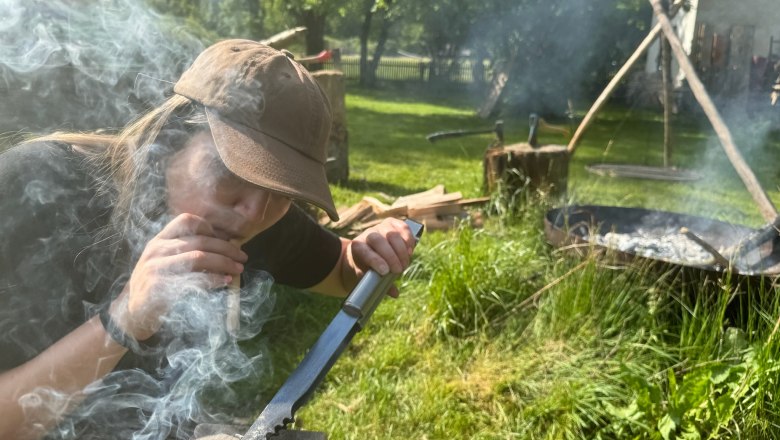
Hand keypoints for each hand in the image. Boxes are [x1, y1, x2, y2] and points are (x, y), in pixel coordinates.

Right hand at [110, 213, 247, 340]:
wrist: (131, 313)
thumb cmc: (155, 285)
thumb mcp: (164, 262)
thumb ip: (185, 251)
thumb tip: (223, 247)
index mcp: (159, 240)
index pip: (186, 220)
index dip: (209, 227)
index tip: (225, 240)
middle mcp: (157, 250)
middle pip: (199, 241)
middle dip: (226, 249)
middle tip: (242, 257)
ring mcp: (156, 268)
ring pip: (198, 257)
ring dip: (223, 262)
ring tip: (238, 269)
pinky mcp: (160, 287)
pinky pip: (193, 279)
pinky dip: (213, 279)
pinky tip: (225, 281)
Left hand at [343, 218, 416, 296]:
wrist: (367, 250)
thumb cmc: (366, 266)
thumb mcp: (368, 277)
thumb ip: (379, 284)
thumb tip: (395, 293)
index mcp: (357, 247)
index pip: (365, 251)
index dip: (376, 261)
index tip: (385, 272)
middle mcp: (367, 235)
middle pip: (378, 240)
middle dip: (391, 257)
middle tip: (399, 270)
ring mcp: (380, 227)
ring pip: (391, 233)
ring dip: (401, 250)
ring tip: (405, 263)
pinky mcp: (392, 223)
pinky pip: (402, 227)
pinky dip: (408, 238)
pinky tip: (410, 250)